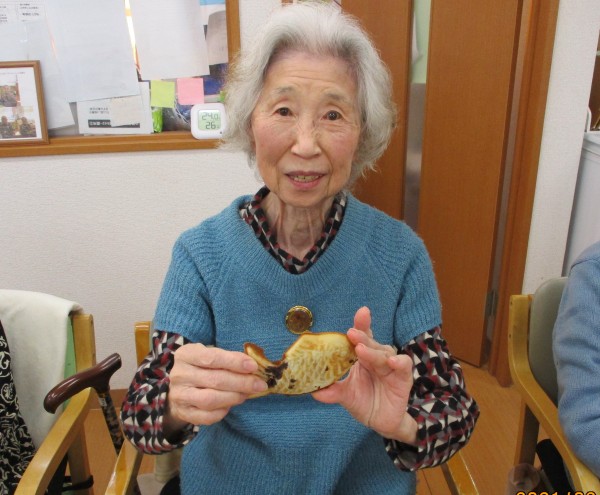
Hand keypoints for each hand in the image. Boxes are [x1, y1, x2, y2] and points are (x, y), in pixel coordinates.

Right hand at [164, 343, 266, 435]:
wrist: (181, 387)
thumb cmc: (202, 367)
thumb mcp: (211, 355)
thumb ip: (228, 359)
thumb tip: (253, 368)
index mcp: (186, 354)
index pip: (212, 357)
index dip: (234, 362)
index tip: (253, 366)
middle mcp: (179, 374)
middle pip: (214, 380)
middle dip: (241, 382)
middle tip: (259, 384)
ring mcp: (179, 395)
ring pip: (210, 400)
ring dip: (234, 397)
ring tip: (247, 394)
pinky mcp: (183, 413)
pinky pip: (206, 416)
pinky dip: (223, 412)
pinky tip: (231, 404)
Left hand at [312, 307, 416, 443]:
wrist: (380, 422)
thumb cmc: (363, 401)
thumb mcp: (345, 396)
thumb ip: (332, 391)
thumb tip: (313, 391)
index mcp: (362, 356)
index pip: (362, 336)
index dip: (362, 324)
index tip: (362, 312)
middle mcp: (376, 357)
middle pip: (371, 342)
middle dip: (361, 336)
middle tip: (351, 334)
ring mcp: (390, 366)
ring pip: (383, 353)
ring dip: (372, 352)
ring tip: (361, 350)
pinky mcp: (403, 378)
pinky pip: (403, 365)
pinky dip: (399, 362)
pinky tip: (391, 361)